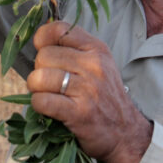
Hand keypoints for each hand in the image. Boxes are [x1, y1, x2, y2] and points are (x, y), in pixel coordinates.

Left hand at [27, 22, 152, 162]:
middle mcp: (93, 65)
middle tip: (48, 82)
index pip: (60, 29)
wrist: (126, 132)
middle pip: (44, 55)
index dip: (43, 38)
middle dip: (39, 69)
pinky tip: (47, 108)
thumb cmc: (105, 97)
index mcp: (97, 49)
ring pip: (39, 77)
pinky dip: (38, 105)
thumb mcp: (100, 65)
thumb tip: (40, 41)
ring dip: (35, 88)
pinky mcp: (78, 113)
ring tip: (46, 94)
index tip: (42, 49)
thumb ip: (75, 50)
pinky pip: (42, 101)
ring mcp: (87, 89)